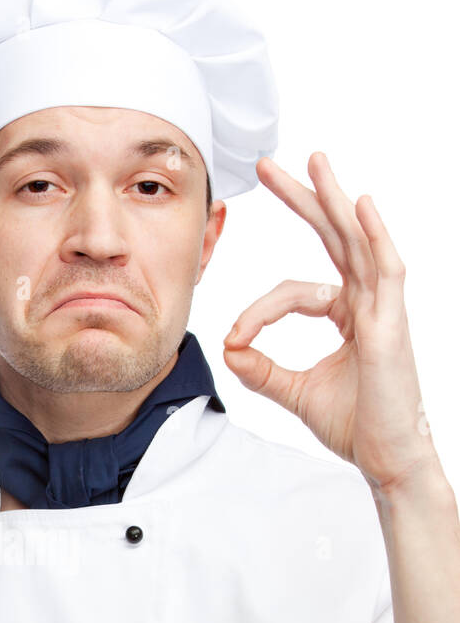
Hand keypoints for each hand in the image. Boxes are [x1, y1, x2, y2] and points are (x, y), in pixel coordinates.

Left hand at [222, 151, 440, 492]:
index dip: (258, 311)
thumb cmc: (356, 426)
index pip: (294, 290)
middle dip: (301, 199)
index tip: (234, 338)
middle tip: (268, 167)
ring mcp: (383, 310)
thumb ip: (262, 370)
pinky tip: (360, 204)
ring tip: (314, 162)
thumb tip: (230, 349)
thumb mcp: (295, 392)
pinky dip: (374, 235)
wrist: (386, 460)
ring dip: (333, 200)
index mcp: (348, 313)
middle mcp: (368, 303)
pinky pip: (385, 269)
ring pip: (356, 241)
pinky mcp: (390, 325)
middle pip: (332, 238)